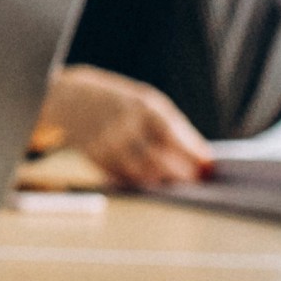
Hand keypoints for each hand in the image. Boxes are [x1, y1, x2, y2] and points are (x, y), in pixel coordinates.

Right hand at [38, 65, 214, 189]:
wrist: (72, 99)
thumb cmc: (120, 101)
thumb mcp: (146, 102)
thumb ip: (172, 127)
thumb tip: (201, 156)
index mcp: (143, 107)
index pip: (174, 136)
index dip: (193, 154)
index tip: (208, 166)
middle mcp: (125, 125)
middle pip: (159, 160)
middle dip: (181, 174)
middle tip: (194, 181)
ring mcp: (108, 144)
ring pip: (142, 173)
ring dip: (162, 181)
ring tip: (173, 182)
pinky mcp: (97, 159)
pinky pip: (124, 177)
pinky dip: (140, 182)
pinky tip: (149, 180)